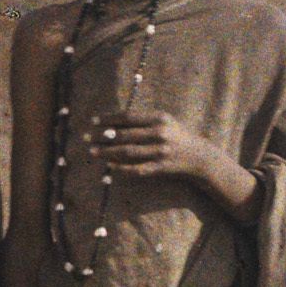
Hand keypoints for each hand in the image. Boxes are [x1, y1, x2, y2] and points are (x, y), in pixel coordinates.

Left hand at [88, 109, 215, 182]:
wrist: (198, 156)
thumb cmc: (176, 135)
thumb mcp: (164, 121)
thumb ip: (142, 120)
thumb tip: (112, 122)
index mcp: (159, 119)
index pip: (127, 118)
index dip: (108, 119)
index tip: (93, 121)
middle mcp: (159, 134)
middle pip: (124, 135)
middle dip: (102, 136)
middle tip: (86, 137)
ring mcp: (159, 152)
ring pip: (127, 153)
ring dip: (107, 152)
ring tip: (92, 151)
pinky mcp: (160, 167)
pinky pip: (136, 169)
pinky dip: (121, 168)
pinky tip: (109, 166)